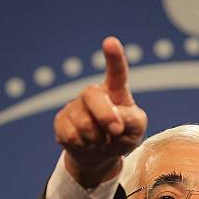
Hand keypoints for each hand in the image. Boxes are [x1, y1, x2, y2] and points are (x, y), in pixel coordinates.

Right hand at [54, 36, 147, 187]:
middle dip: (105, 116)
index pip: (116, 71)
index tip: (110, 42)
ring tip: (101, 140)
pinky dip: (84, 146)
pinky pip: (71, 135)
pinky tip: (87, 143)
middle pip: (92, 94)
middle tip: (116, 131)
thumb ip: (133, 120)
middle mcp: (93, 94)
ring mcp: (75, 106)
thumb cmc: (123, 136)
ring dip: (97, 138)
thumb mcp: (137, 130)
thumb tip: (116, 118)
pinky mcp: (61, 121)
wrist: (100, 156)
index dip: (114, 57)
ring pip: (83, 122)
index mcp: (116, 90)